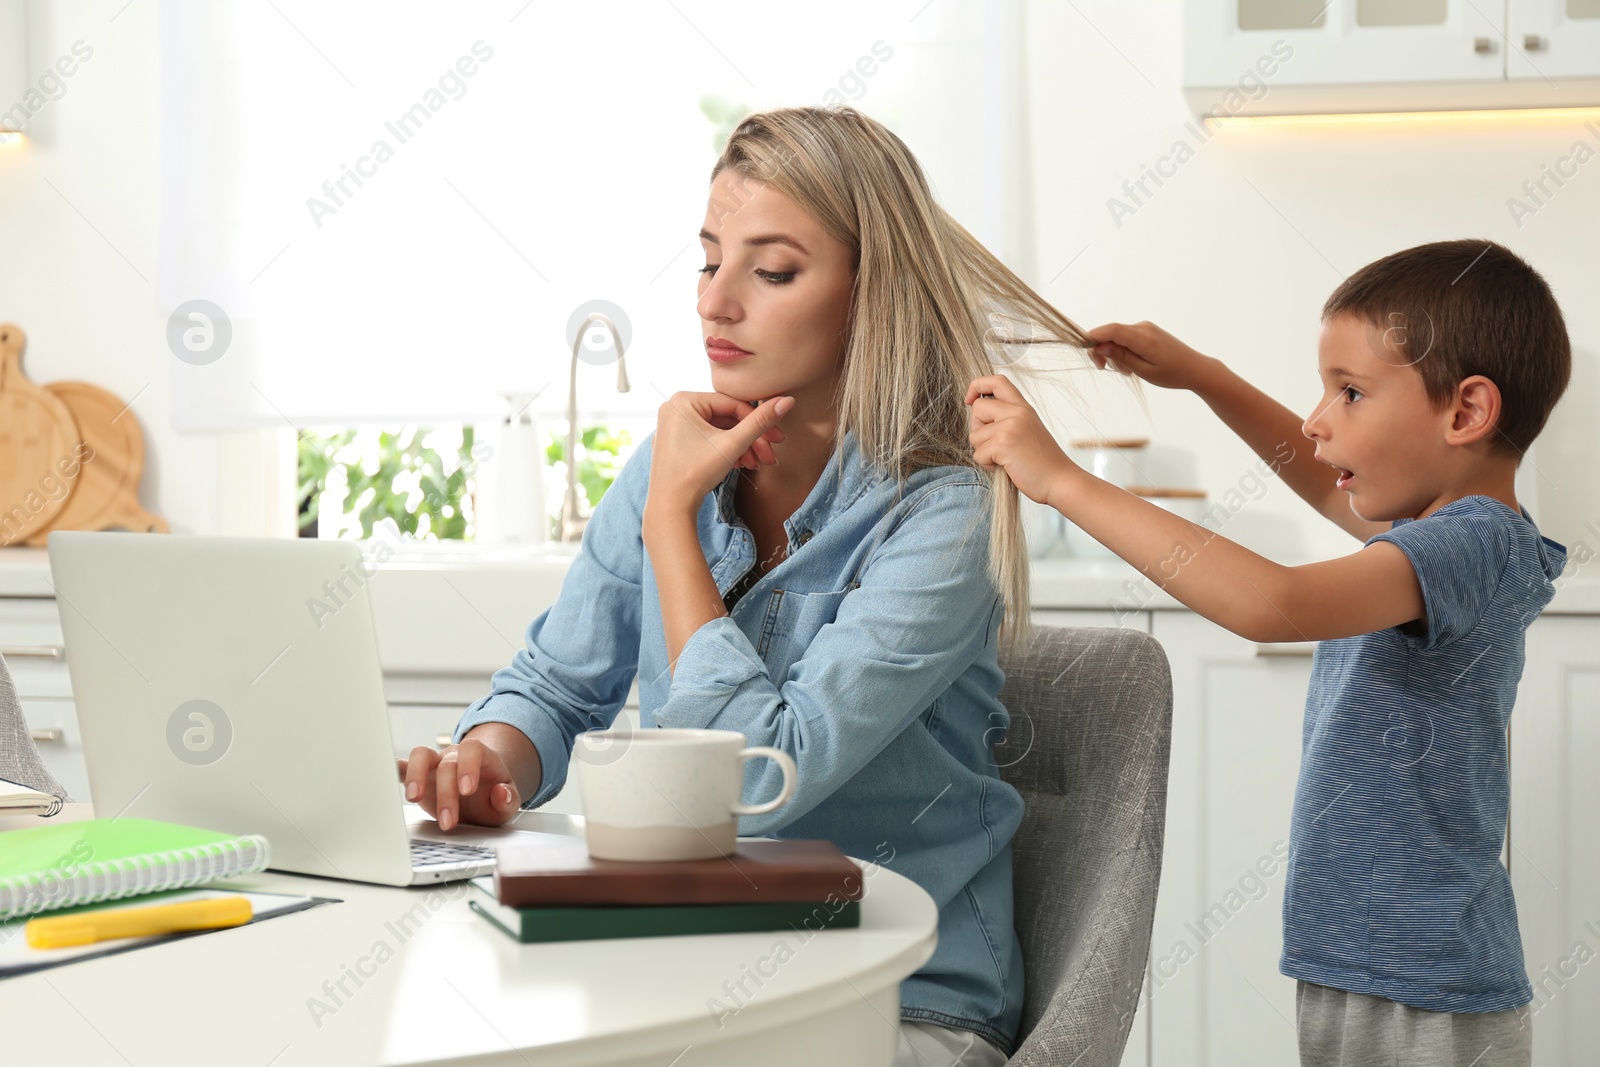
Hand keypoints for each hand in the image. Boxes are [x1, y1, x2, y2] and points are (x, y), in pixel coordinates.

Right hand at [398, 732, 522, 830]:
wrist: (480, 798)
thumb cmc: (492, 798)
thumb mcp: (507, 804)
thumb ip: (508, 799)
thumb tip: (501, 792)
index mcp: (481, 758)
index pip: (472, 750)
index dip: (468, 767)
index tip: (467, 790)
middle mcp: (455, 756)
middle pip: (447, 765)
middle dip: (446, 795)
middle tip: (448, 822)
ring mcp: (435, 764)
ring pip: (421, 755)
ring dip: (415, 776)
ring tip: (413, 798)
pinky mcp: (419, 776)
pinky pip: (403, 766)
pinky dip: (394, 770)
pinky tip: (384, 778)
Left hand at [646, 392, 793, 512]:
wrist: (670, 507)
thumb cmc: (695, 473)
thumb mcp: (733, 444)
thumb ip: (760, 421)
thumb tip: (787, 401)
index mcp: (683, 400)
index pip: (733, 404)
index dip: (760, 421)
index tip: (779, 439)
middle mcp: (675, 408)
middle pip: (726, 418)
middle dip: (750, 439)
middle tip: (770, 455)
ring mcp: (673, 426)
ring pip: (718, 430)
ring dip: (740, 447)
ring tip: (755, 465)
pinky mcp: (674, 442)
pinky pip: (706, 438)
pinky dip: (724, 450)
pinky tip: (739, 464)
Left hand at [965, 374, 1077, 507]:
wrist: (1060, 480)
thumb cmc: (1042, 462)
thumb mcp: (1028, 430)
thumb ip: (1008, 418)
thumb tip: (977, 412)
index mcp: (1023, 407)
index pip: (997, 381)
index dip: (978, 385)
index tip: (970, 399)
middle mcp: (1017, 412)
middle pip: (978, 408)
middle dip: (978, 429)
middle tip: (995, 445)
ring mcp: (1010, 427)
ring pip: (974, 435)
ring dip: (984, 451)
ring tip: (1006, 458)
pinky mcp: (1003, 444)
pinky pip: (978, 454)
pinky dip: (988, 465)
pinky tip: (1007, 467)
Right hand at [1087, 321, 1213, 391]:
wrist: (1196, 369)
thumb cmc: (1173, 374)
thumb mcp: (1144, 371)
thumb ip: (1121, 357)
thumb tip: (1100, 346)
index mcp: (1144, 338)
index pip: (1112, 330)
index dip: (1094, 336)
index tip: (1083, 349)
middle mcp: (1144, 328)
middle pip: (1112, 332)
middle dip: (1102, 349)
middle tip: (1103, 368)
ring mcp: (1146, 328)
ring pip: (1118, 335)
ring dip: (1114, 352)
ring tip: (1125, 371)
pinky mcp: (1147, 331)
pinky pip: (1127, 337)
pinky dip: (1122, 349)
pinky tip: (1130, 364)